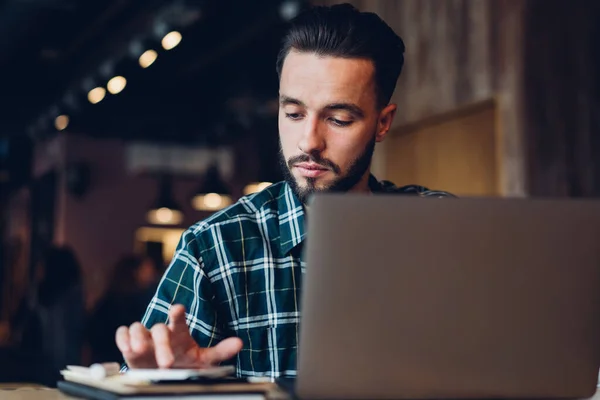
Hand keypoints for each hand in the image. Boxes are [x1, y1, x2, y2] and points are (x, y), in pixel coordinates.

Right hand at [115, 304, 242, 368]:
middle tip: (166, 363)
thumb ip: (220, 351)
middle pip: (159, 329)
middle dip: (162, 344)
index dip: (177, 313)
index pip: (178, 319)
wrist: (165, 374)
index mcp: (179, 333)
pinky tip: (126, 347)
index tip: (177, 309)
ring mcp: (145, 337)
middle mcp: (161, 332)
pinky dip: (123, 338)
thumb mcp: (203, 359)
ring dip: (138, 337)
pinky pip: (123, 333)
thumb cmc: (185, 363)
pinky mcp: (130, 345)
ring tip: (140, 349)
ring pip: (138, 328)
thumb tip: (239, 343)